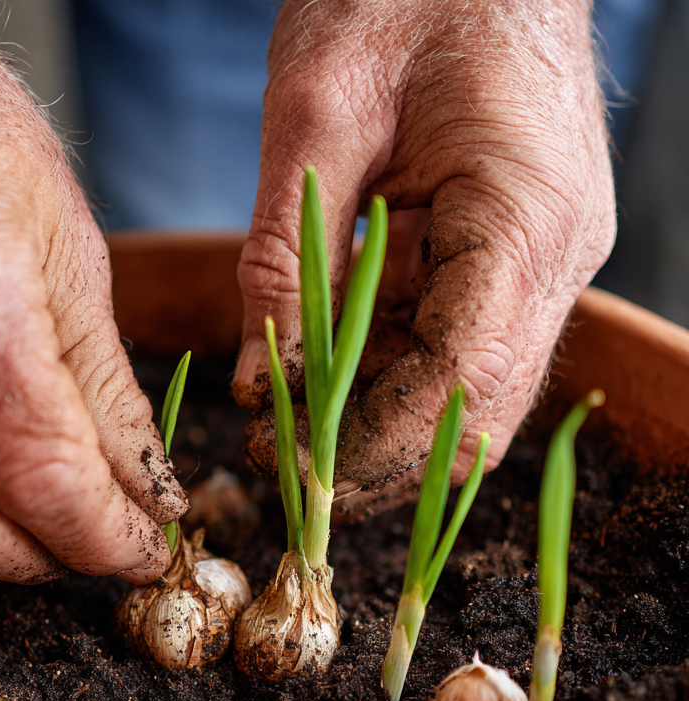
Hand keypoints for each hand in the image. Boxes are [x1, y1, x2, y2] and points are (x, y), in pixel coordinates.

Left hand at [234, 0, 614, 516]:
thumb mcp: (315, 115)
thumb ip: (283, 257)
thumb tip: (257, 382)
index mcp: (522, 218)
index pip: (459, 382)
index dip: (375, 445)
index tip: (295, 474)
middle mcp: (554, 256)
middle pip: (477, 408)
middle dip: (378, 454)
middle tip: (282, 463)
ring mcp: (542, 259)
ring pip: (469, 391)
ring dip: (380, 422)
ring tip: (287, 426)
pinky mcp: (513, 254)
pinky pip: (455, 345)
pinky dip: (389, 374)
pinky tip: (323, 374)